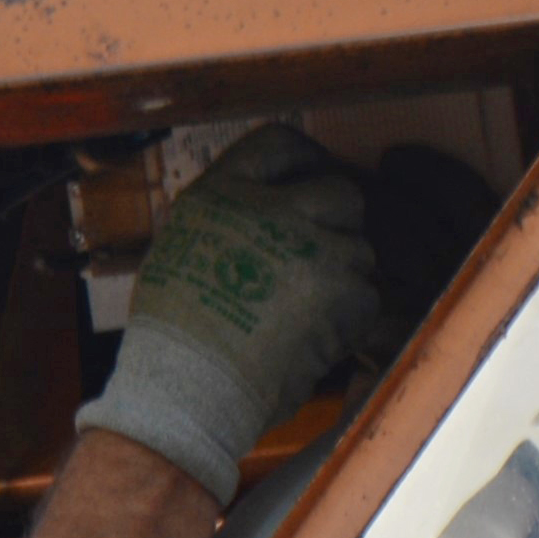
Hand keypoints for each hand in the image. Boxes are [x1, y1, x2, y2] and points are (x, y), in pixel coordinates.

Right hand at [74, 126, 383, 501]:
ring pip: (358, 249)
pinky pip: (366, 295)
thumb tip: (270, 210)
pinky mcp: (345, 293)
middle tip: (315, 260)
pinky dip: (347, 320)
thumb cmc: (173, 336)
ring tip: (301, 313)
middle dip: (334, 224)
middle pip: (339, 192)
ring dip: (340, 277)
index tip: (310, 179)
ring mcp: (315, 249)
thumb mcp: (181, 247)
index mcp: (224, 192)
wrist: (188, 392)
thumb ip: (230, 217)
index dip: (303, 162)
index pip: (280, 145)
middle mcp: (274, 210)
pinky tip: (311, 339)